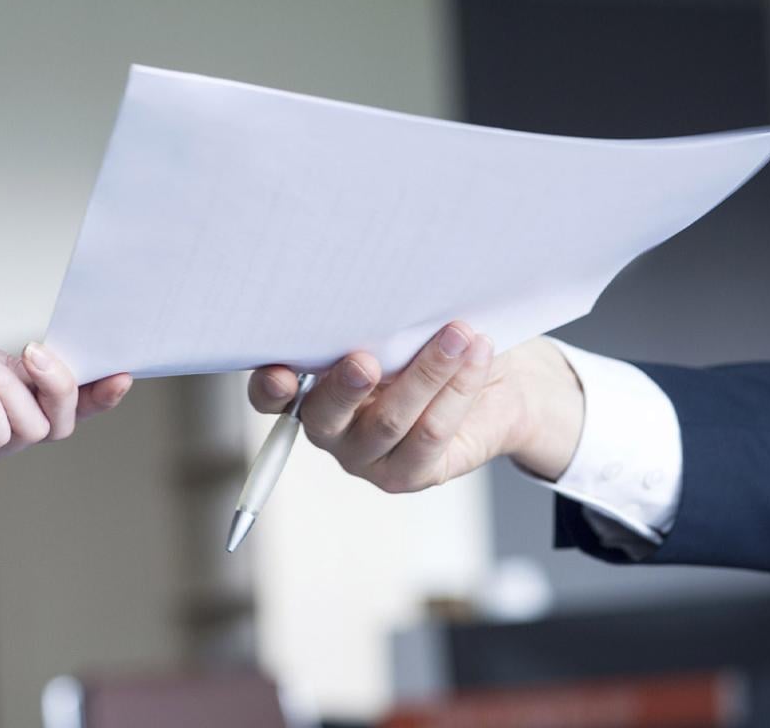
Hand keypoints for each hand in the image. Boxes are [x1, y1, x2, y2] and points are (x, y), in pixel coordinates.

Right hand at [248, 322, 583, 492]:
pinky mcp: (410, 473)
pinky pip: (431, 433)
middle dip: (345, 386)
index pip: (273, 395)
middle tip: (365, 361)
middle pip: (325, 415)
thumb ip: (379, 321)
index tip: (280, 372)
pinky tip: (476, 355)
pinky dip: (457, 389)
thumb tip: (379, 295)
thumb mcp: (399, 325)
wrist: (499, 385)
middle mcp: (331, 427)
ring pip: (388, 421)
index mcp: (310, 386)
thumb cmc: (433, 343)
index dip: (270, 387)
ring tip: (457, 335)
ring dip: (426, 372)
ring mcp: (367, 457)